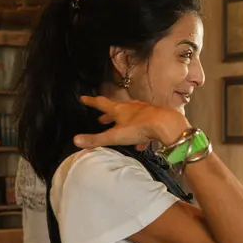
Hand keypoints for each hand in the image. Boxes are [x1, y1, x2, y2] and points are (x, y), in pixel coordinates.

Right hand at [72, 96, 189, 149]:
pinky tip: (141, 144)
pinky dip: (140, 133)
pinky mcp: (156, 117)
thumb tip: (75, 140)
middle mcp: (131, 107)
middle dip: (108, 114)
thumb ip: (96, 139)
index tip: (83, 98)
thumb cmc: (139, 128)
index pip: (100, 103)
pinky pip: (145, 126)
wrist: (167, 124)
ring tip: (120, 130)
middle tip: (101, 119)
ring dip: (125, 122)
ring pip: (132, 116)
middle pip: (117, 110)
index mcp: (119, 109)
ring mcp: (145, 111)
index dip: (91, 101)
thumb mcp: (115, 136)